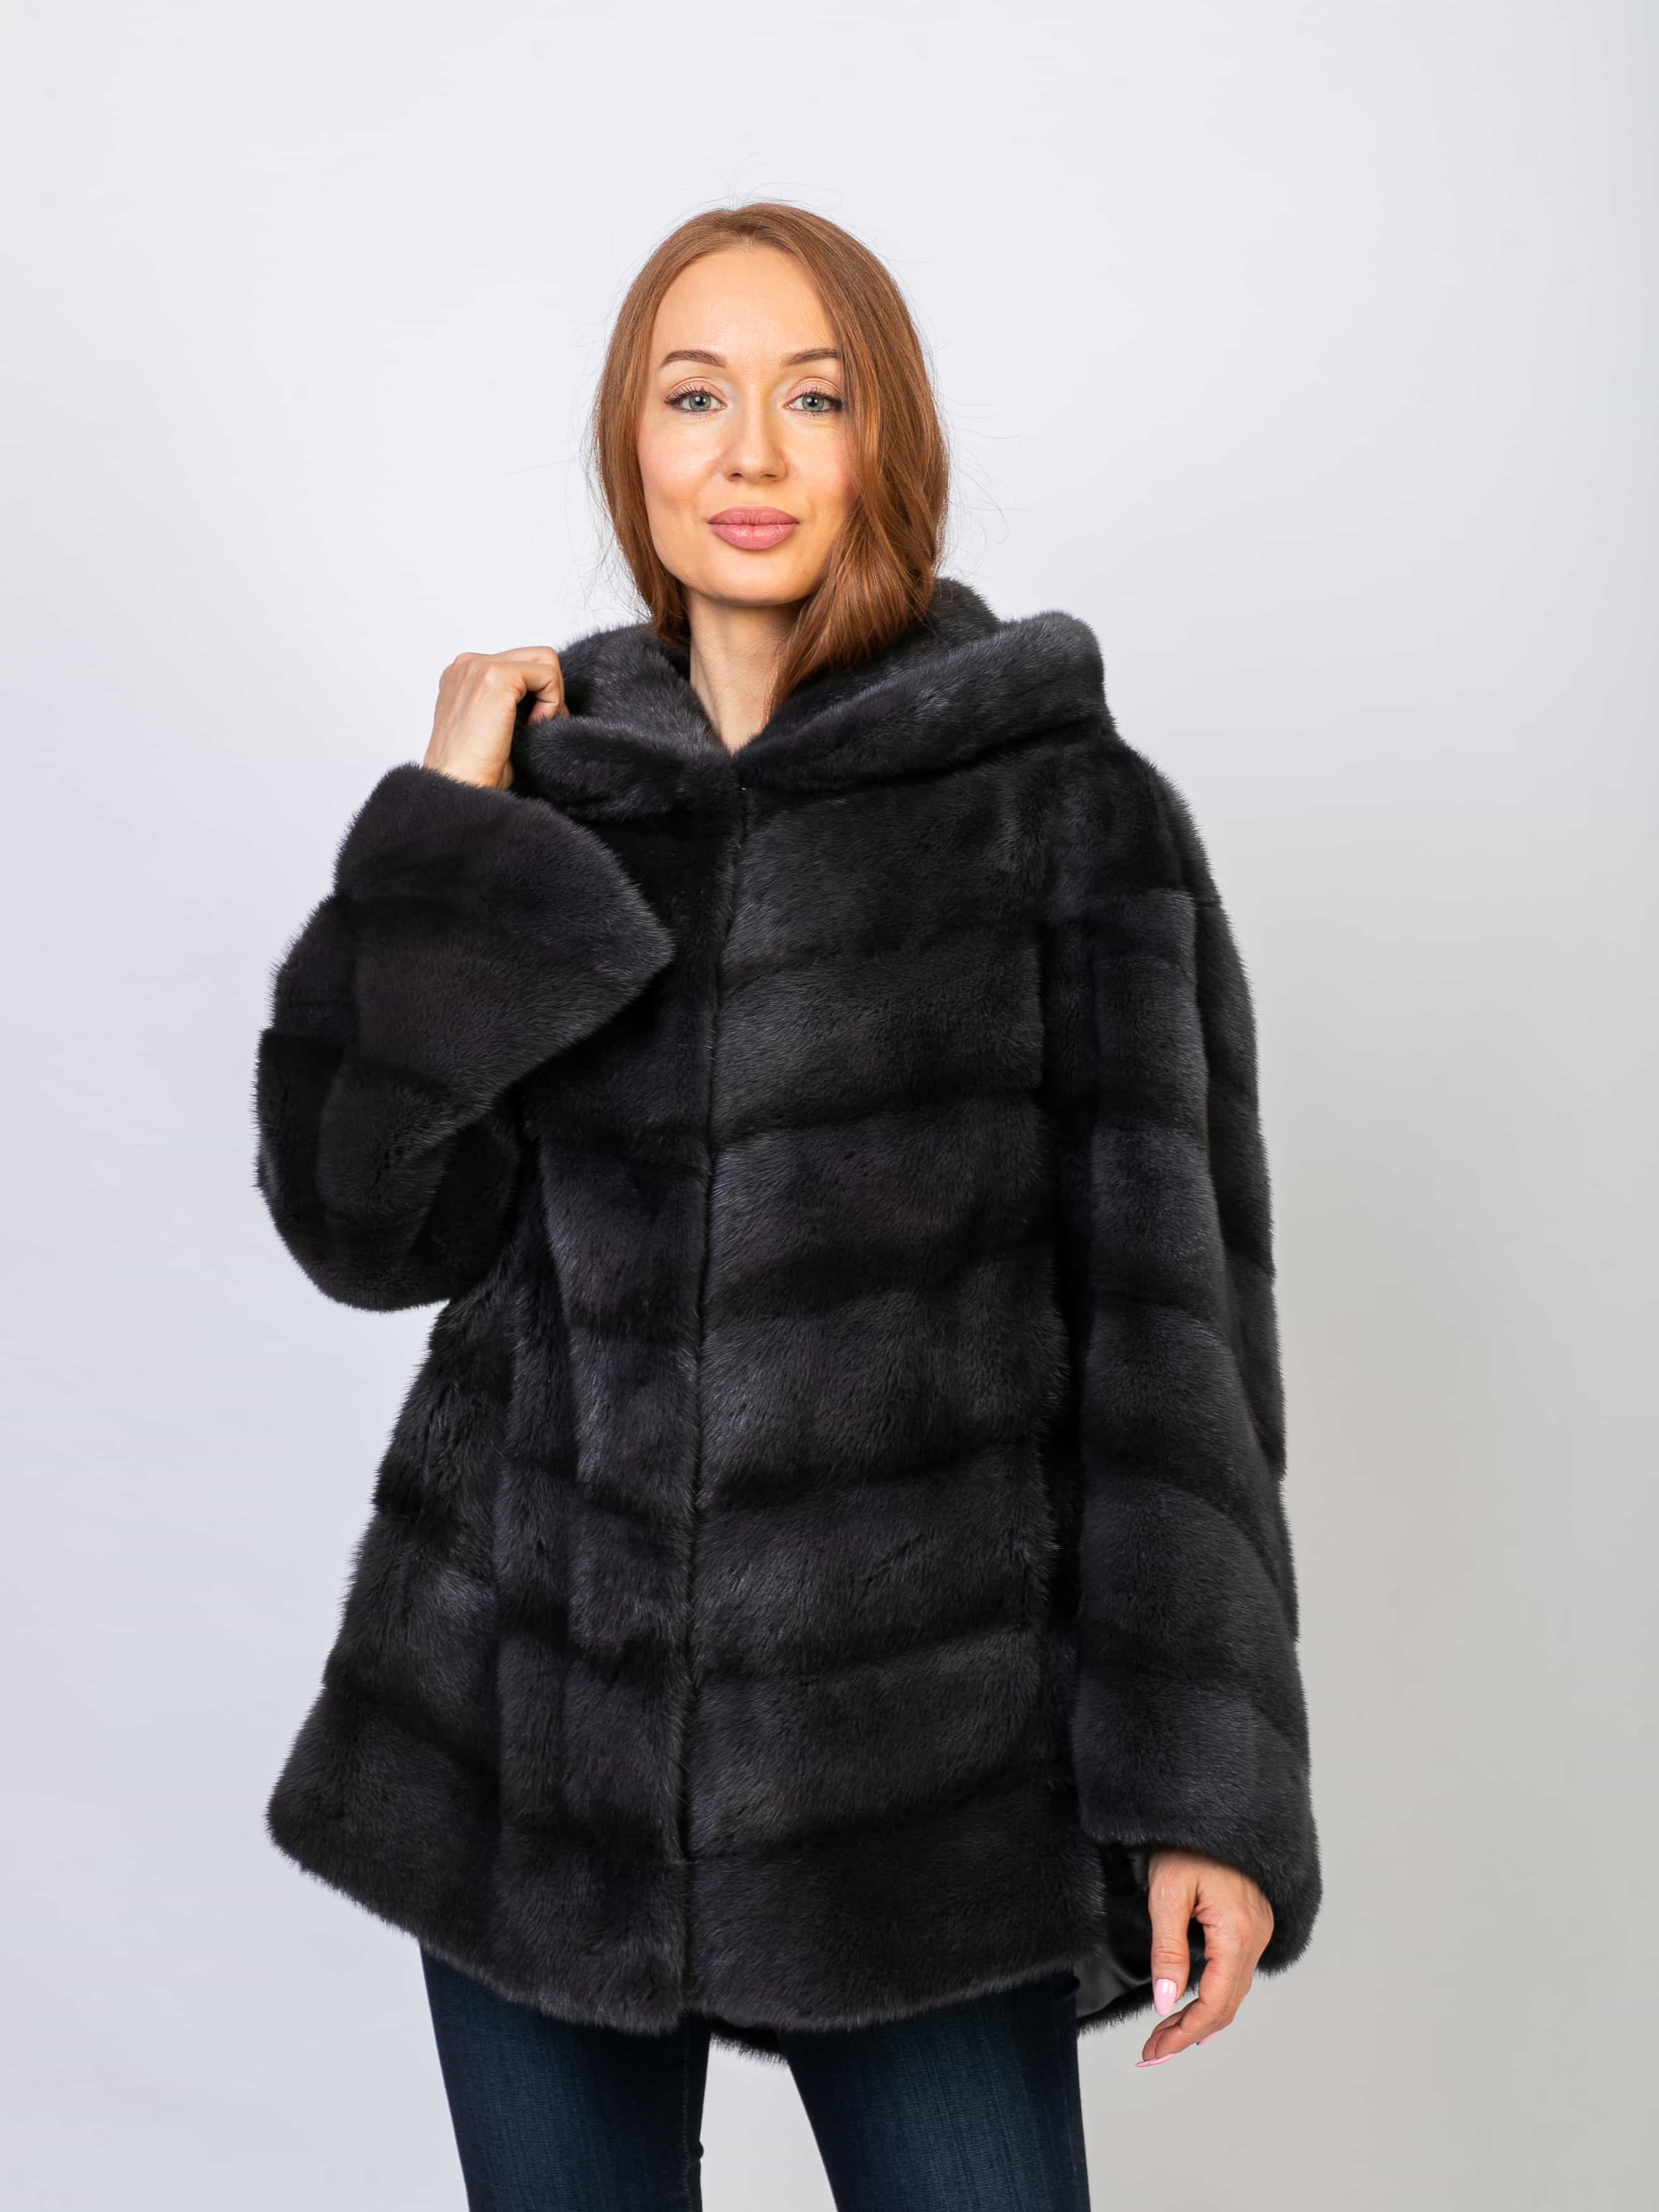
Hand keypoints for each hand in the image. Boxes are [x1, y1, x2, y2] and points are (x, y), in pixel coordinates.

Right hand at [423, 647, 568, 790]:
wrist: (458, 788)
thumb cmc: (474, 771)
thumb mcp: (492, 725)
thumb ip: (509, 702)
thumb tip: (550, 696)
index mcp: (463, 675)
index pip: (518, 664)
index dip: (537, 693)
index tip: (534, 725)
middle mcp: (467, 665)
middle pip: (535, 656)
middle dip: (549, 690)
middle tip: (543, 724)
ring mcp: (479, 667)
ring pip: (546, 661)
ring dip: (552, 696)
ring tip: (536, 726)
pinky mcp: (496, 677)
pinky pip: (548, 675)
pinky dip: (552, 703)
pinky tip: (533, 727)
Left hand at [1136, 1849, 1273, 2066]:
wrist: (1215, 1804)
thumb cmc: (1187, 1842)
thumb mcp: (1168, 1893)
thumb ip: (1168, 1950)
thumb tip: (1166, 2003)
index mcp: (1238, 1933)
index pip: (1215, 2003)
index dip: (1185, 2033)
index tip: (1154, 2053)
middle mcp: (1255, 1937)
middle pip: (1226, 2004)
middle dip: (1189, 2032)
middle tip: (1153, 2053)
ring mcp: (1258, 1930)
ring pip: (1233, 1990)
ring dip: (1201, 2017)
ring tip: (1167, 2037)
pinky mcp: (1251, 1922)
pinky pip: (1236, 1971)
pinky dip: (1214, 1995)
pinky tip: (1196, 2004)